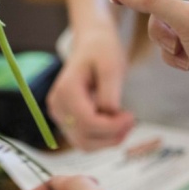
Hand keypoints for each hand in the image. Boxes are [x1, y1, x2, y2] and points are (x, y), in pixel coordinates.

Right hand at [47, 27, 135, 150]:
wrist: (91, 45)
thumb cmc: (102, 51)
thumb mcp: (111, 66)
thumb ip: (110, 93)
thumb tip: (110, 115)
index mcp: (66, 91)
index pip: (88, 122)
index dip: (112, 126)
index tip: (131, 117)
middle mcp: (57, 105)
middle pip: (85, 137)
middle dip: (112, 135)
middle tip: (131, 120)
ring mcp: (59, 114)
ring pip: (83, 144)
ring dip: (107, 140)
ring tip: (124, 124)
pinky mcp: (65, 120)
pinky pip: (83, 139)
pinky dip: (101, 139)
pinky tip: (114, 124)